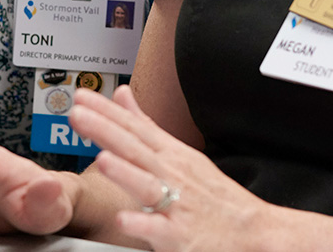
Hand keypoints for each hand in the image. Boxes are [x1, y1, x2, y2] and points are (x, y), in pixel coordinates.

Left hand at [70, 85, 279, 251]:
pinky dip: (144, 223)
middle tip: (78, 115)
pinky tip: (125, 218)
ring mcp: (177, 205)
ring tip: (102, 159)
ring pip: (148, 186)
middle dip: (105, 131)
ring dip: (126, 172)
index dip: (106, 111)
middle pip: (135, 150)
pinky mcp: (182, 236)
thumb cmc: (213, 195)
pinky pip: (161, 229)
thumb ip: (146, 125)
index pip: (134, 127)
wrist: (254, 230)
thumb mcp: (181, 153)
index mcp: (170, 155)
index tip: (81, 97)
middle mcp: (172, 176)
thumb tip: (122, 95)